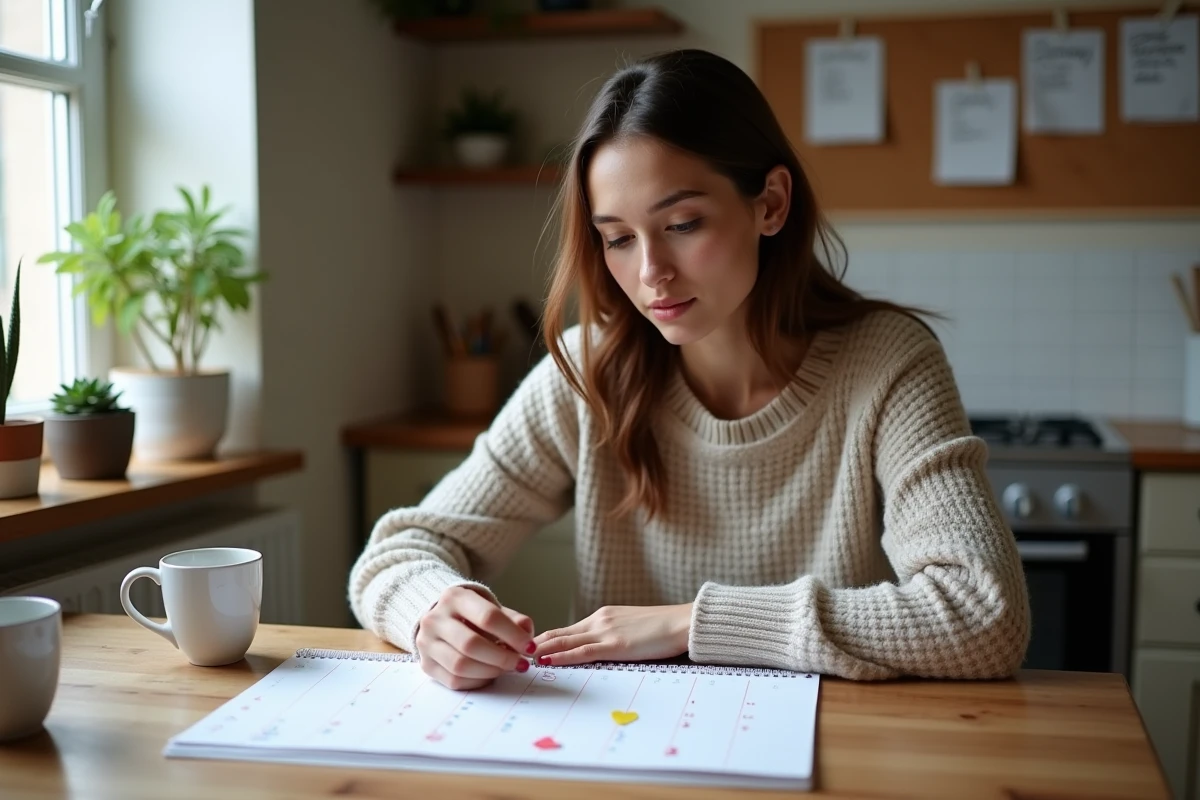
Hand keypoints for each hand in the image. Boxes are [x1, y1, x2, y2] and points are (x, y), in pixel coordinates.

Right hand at [415, 585, 535, 690]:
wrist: (440, 618)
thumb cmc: (472, 614)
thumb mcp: (492, 607)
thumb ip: (513, 619)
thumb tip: (527, 634)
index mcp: (455, 597)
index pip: (488, 617)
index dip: (513, 635)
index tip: (529, 647)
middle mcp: (435, 619)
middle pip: (471, 644)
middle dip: (502, 658)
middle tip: (520, 664)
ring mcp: (426, 643)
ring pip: (460, 665)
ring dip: (490, 671)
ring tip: (506, 669)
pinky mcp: (426, 664)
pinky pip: (454, 680)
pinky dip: (477, 681)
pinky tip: (489, 675)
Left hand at [532, 604, 692, 666]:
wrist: (684, 622)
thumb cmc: (664, 628)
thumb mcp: (633, 628)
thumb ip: (615, 636)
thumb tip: (602, 649)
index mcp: (604, 616)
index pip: (567, 629)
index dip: (545, 639)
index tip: (527, 648)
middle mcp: (600, 620)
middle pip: (559, 633)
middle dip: (535, 644)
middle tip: (511, 653)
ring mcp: (606, 632)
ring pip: (564, 641)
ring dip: (541, 651)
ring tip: (520, 659)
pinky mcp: (615, 645)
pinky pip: (582, 652)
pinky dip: (561, 657)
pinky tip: (546, 661)